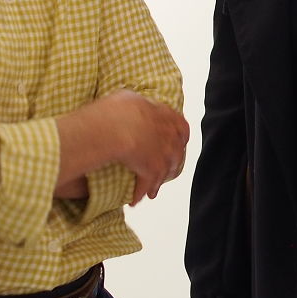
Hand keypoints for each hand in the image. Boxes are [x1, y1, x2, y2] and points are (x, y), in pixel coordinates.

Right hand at [57, 90, 191, 205]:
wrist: (115, 127)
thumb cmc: (117, 110)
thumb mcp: (127, 97)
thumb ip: (136, 103)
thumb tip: (132, 104)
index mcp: (165, 116)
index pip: (181, 126)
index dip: (180, 134)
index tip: (179, 140)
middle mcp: (169, 136)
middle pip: (177, 151)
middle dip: (172, 161)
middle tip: (164, 167)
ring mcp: (163, 155)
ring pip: (167, 171)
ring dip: (159, 180)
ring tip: (152, 188)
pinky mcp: (153, 171)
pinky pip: (148, 186)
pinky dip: (141, 193)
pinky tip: (135, 200)